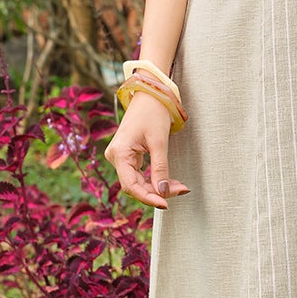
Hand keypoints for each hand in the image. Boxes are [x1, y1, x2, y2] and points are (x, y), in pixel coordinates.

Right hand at [107, 92, 188, 209]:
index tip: (166, 204)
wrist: (149, 94)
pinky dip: (154, 179)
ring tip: (179, 186)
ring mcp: (120, 157)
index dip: (148, 198)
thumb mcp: (159, 142)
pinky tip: (169, 182)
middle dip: (157, 192)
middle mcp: (115, 157)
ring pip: (137, 182)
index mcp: (119, 154)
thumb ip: (161, 169)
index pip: (131, 186)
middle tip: (181, 190)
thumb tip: (163, 192)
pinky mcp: (127, 155)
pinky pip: (139, 174)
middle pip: (134, 186)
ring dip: (157, 187)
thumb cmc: (153, 112)